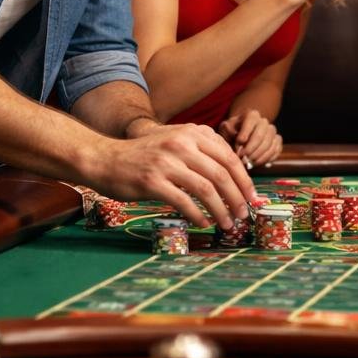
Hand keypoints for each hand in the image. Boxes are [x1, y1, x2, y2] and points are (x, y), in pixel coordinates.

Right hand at [83, 122, 257, 229]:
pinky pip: (184, 202)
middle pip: (221, 174)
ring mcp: (166, 162)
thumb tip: (233, 177)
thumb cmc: (143, 155)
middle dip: (237, 198)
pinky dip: (198, 215)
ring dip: (221, 211)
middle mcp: (180, 144)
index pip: (228, 157)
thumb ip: (200, 151)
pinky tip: (203, 223)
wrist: (105, 159)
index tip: (252, 198)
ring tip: (227, 224)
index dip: (244, 180)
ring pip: (206, 190)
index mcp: (190, 133)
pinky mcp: (152, 182)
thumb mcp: (174, 142)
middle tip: (243, 215)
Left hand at [219, 110, 281, 167]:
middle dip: (250, 149)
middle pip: (260, 135)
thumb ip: (229, 132)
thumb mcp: (225, 129)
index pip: (250, 122)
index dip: (244, 134)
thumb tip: (239, 143)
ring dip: (258, 156)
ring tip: (248, 162)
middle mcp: (264, 122)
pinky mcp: (277, 142)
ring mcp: (272, 132)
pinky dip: (266, 159)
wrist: (241, 135)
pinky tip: (256, 162)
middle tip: (242, 157)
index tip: (238, 144)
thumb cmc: (232, 132)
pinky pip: (275, 151)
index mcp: (251, 115)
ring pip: (269, 145)